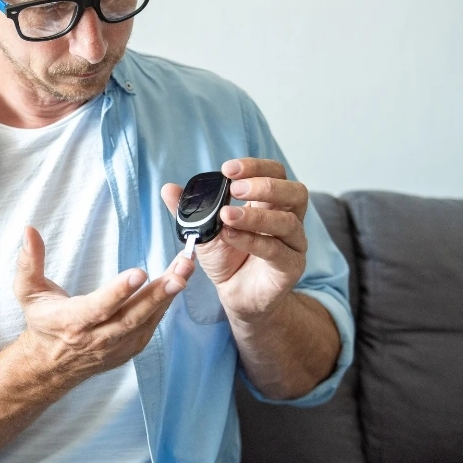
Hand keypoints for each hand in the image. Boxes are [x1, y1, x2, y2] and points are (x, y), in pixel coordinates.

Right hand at [12, 226, 193, 388]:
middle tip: (179, 273)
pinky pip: (151, 326)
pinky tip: (177, 282)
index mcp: (72, 322)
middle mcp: (97, 338)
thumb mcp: (27, 291)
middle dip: (157, 294)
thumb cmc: (43, 321)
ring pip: (147, 321)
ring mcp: (116, 346)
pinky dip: (165, 305)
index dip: (119, 292)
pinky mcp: (130, 348)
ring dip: (168, 296)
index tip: (139, 273)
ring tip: (184, 270)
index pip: (98, 307)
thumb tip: (29, 231)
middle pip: (132, 316)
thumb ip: (29, 262)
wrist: (52, 363)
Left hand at [161, 158, 308, 321]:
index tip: (228, 169)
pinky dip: (252, 241)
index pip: (276, 174)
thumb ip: (190, 209)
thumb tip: (168, 188)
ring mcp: (293, 244)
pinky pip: (276, 250)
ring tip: (226, 215)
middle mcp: (288, 220)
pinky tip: (230, 236)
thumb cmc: (227, 259)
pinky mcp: (290, 267)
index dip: (256, 167)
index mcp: (270, 204)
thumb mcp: (204, 230)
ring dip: (255, 216)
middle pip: (295, 192)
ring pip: (287, 222)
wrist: (235, 295)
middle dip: (265, 185)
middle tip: (234, 188)